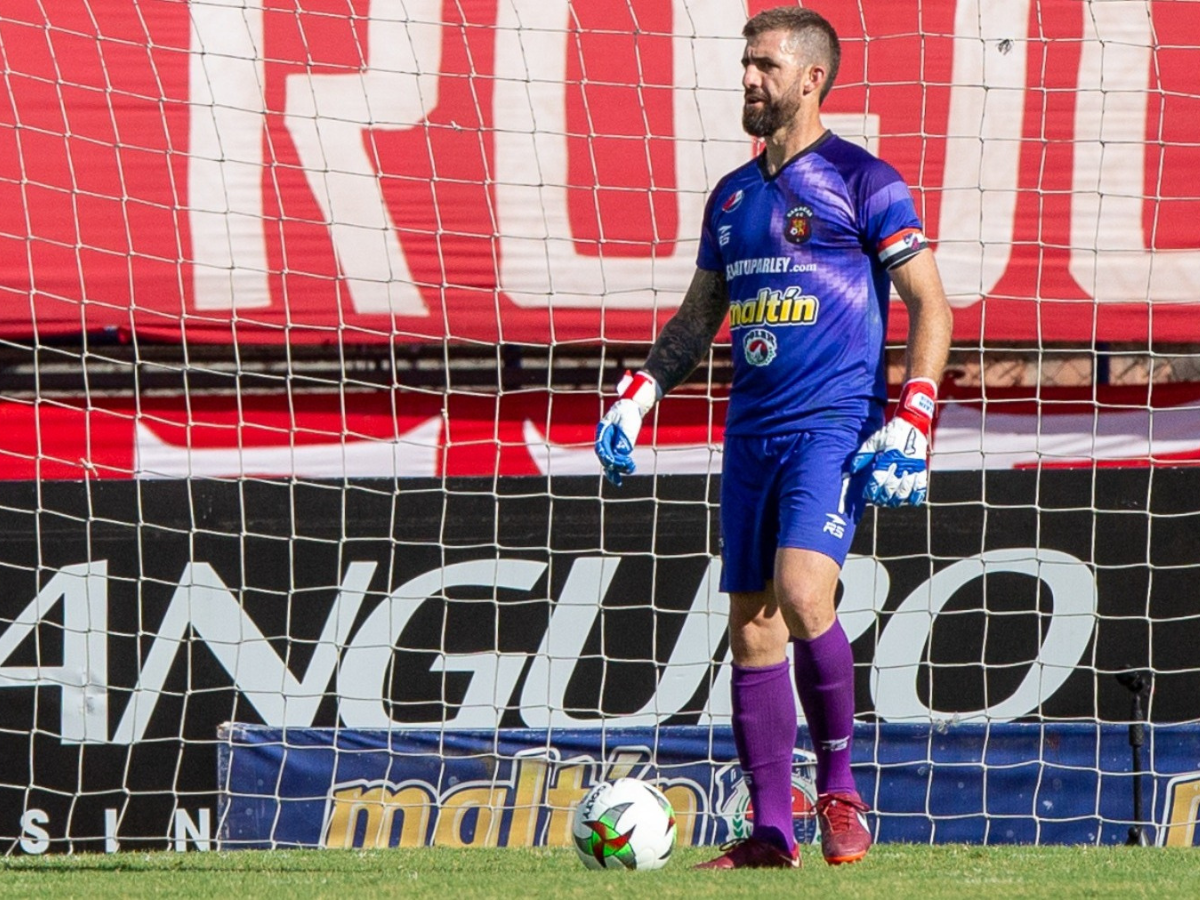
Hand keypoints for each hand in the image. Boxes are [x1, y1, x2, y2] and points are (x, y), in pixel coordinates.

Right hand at [594, 371, 659, 485]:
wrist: (631, 407)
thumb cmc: (627, 411)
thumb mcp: (626, 421)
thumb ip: (624, 436)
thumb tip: (623, 451)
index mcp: (603, 430)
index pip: (601, 446)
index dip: (606, 456)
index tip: (614, 461)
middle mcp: (604, 440)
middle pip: (605, 456)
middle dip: (614, 464)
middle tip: (627, 466)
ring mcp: (610, 445)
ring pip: (609, 461)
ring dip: (617, 469)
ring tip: (628, 471)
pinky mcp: (618, 448)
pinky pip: (616, 461)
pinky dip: (620, 468)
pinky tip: (626, 472)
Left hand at [851, 379, 935, 506]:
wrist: (912, 423)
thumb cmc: (890, 433)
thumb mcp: (874, 440)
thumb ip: (863, 454)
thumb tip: (852, 469)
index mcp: (888, 457)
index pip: (878, 479)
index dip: (872, 490)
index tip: (867, 495)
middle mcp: (901, 463)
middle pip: (891, 487)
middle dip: (883, 497)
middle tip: (877, 501)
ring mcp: (913, 466)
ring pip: (906, 489)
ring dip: (898, 499)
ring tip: (891, 503)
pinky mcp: (921, 467)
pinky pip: (921, 485)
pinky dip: (916, 495)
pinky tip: (911, 501)